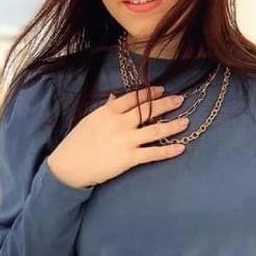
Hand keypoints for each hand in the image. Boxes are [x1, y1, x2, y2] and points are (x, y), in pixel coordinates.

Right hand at [46, 84, 188, 188]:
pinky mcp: (129, 158)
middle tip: (180, 100)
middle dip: (166, 104)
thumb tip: (114, 98)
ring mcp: (126, 141)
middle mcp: (120, 123)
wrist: (69, 165)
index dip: (150, 93)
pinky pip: (153, 153)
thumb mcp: (90, 120)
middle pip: (148, 111)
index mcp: (109, 112)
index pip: (134, 98)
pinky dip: (168, 151)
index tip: (162, 89)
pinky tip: (180, 148)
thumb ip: (106, 109)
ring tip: (186, 122)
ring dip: (173, 126)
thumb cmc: (77, 143)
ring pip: (156, 131)